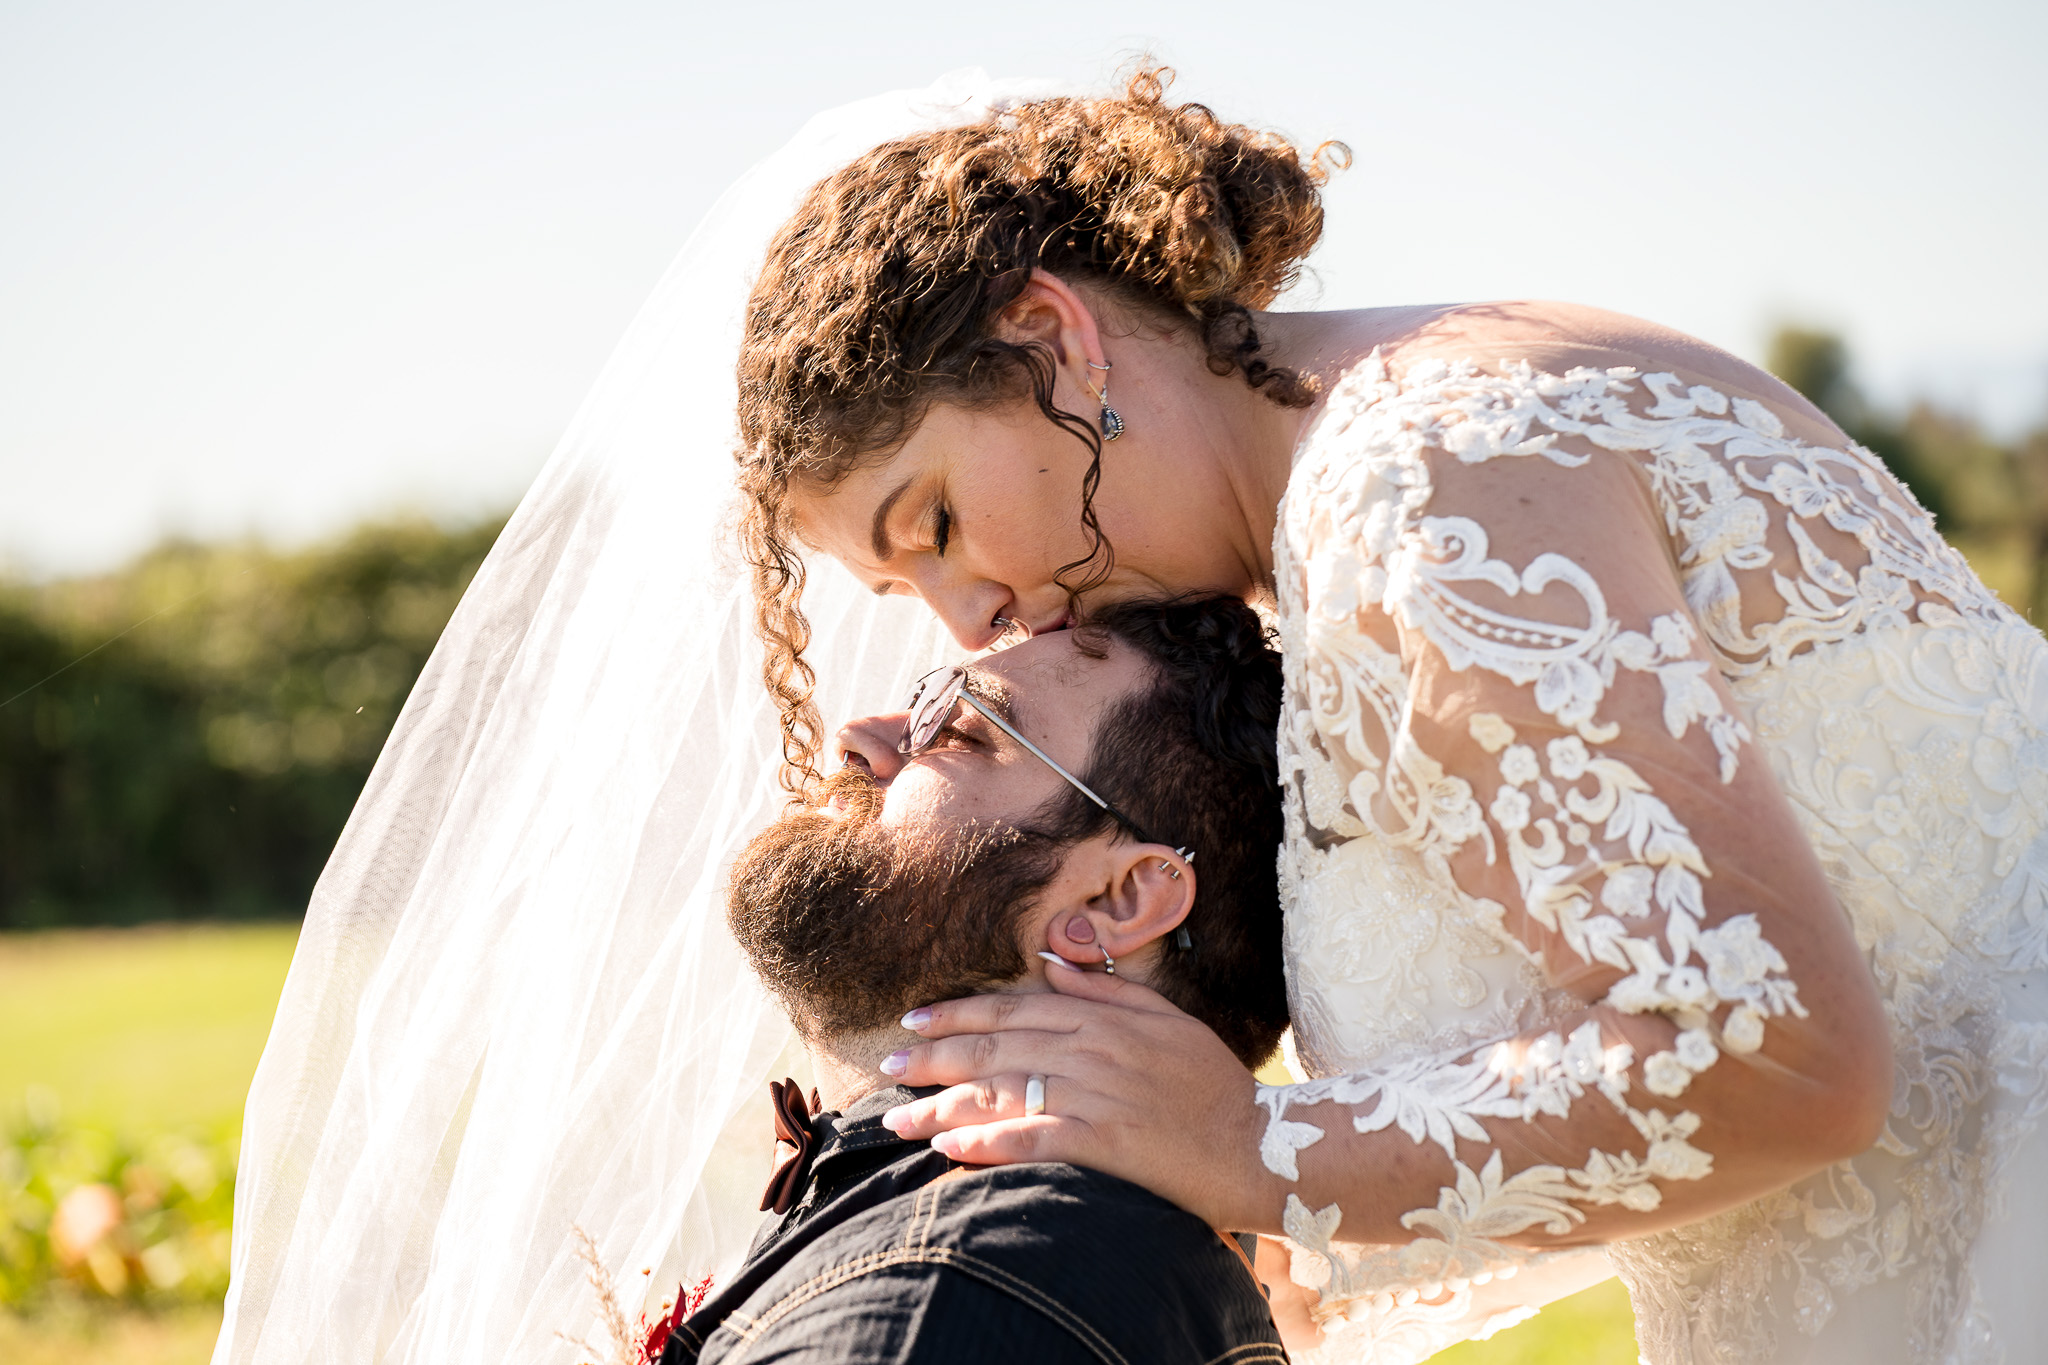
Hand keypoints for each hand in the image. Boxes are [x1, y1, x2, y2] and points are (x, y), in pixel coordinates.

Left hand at [879, 960, 1286, 1231]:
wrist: (1256, 1145)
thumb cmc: (1213, 1085)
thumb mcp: (1168, 1020)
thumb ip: (1108, 990)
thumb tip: (1054, 964)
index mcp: (1103, 1019)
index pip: (1014, 1008)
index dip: (958, 1013)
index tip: (913, 1022)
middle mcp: (1092, 1051)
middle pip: (995, 1047)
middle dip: (932, 1059)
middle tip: (885, 1070)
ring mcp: (1097, 1096)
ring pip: (1003, 1092)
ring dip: (943, 1106)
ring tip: (898, 1120)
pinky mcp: (1104, 1143)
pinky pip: (1034, 1139)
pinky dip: (989, 1144)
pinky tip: (950, 1150)